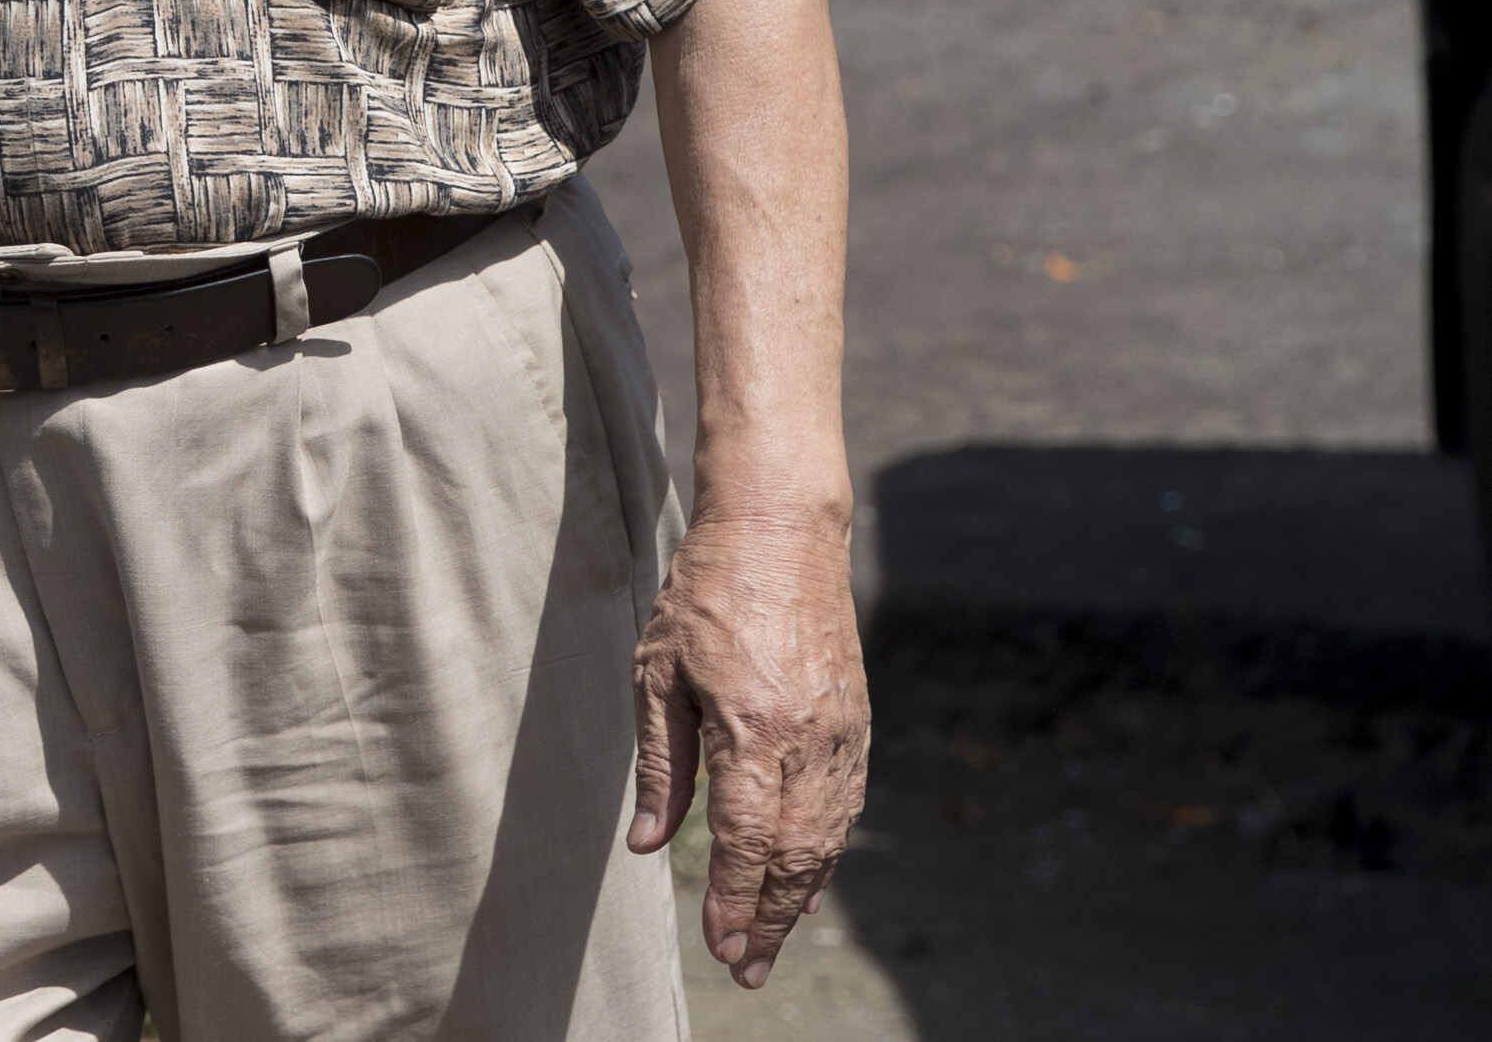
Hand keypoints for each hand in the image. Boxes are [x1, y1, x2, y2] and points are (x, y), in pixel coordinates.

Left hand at [628, 504, 868, 990]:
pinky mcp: (856, 723)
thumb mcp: (658, 673)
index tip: (720, 948)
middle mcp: (807, 740)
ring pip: (826, 839)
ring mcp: (841, 734)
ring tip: (768, 940)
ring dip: (798, 897)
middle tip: (745, 970)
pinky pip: (844, 808)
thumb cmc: (706, 595)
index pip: (743, 839)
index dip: (732, 901)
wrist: (781, 533)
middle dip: (767, 919)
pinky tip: (805, 881)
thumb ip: (659, 764)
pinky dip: (825, 854)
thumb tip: (646, 842)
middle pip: (792, 855)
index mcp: (752, 728)